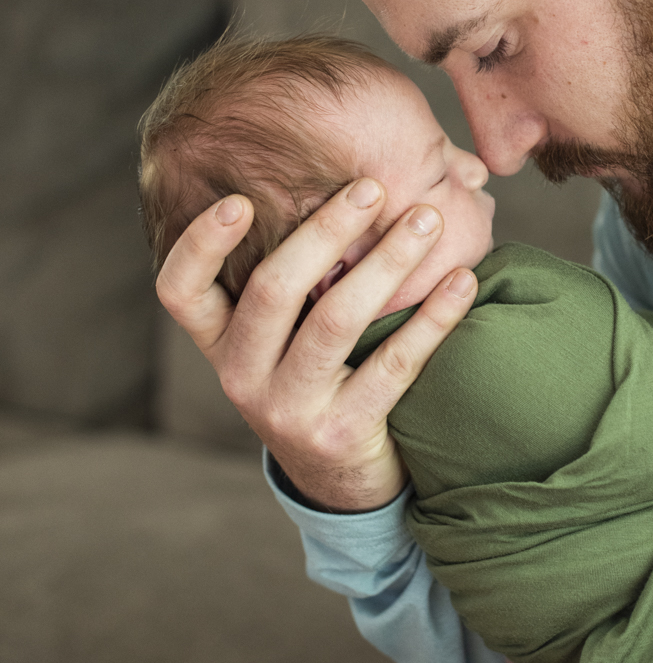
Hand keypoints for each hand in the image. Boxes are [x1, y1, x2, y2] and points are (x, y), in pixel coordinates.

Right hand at [155, 178, 476, 511]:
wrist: (343, 483)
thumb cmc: (320, 379)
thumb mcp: (285, 338)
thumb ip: (298, 275)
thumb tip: (353, 179)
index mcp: (220, 345)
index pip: (180, 292)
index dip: (200, 244)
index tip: (237, 199)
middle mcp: (241, 377)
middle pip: (273, 290)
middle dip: (325, 230)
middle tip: (372, 188)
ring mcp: (288, 410)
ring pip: (335, 320)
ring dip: (386, 261)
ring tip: (427, 219)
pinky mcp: (341, 433)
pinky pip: (392, 365)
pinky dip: (432, 317)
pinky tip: (462, 282)